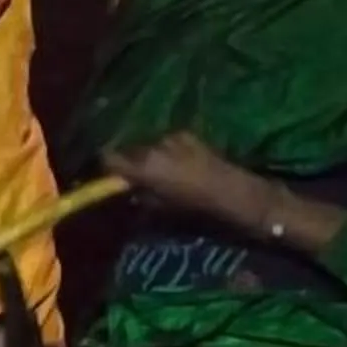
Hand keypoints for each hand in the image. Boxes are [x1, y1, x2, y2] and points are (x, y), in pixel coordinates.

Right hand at [104, 133, 283, 234]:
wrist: (241, 196)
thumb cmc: (200, 211)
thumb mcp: (163, 210)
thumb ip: (140, 197)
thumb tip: (127, 192)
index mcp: (145, 165)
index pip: (109, 157)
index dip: (106, 169)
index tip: (107, 179)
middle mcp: (155, 144)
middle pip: (129, 149)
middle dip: (129, 164)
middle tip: (134, 181)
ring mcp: (173, 136)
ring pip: (149, 146)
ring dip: (149, 158)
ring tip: (160, 176)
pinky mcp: (189, 135)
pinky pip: (167, 143)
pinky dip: (167, 153)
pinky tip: (179, 168)